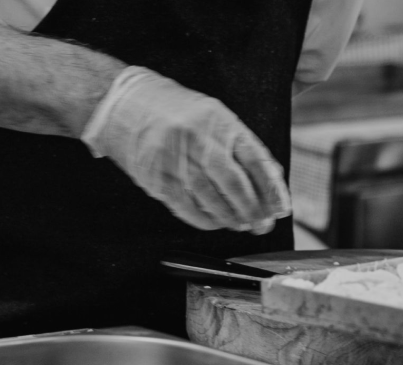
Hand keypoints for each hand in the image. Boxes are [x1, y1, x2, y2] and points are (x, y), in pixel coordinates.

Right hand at [81, 67, 288, 233]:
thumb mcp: (214, 116)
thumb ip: (241, 145)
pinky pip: (186, 206)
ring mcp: (175, 158)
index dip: (272, 189)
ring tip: (241, 224)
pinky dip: (204, 219)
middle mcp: (199, 139)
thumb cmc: (174, 111)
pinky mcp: (156, 175)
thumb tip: (271, 177)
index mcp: (220, 122)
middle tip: (263, 225)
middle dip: (254, 210)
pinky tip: (215, 223)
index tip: (281, 208)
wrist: (121, 102)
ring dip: (231, 218)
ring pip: (212, 199)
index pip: (256, 160)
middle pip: (235, 184)